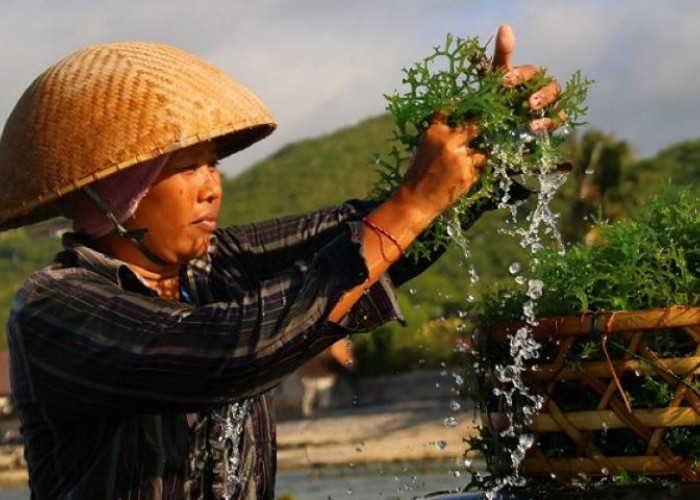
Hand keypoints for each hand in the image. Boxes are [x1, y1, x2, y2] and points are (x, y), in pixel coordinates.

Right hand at [399, 111, 486, 227]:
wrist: (416, 201)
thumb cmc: (416, 176)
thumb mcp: (422, 150)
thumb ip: (438, 138)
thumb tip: (454, 130)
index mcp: (435, 132)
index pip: (448, 113)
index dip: (457, 110)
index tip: (463, 108)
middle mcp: (451, 141)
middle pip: (474, 127)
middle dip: (476, 131)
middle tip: (478, 134)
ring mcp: (462, 158)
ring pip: (479, 153)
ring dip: (474, 159)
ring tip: (460, 169)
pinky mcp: (470, 174)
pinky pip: (477, 169)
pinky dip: (471, 173)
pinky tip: (458, 180)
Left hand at [493, 24, 565, 132]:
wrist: (495, 118)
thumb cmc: (498, 91)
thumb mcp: (496, 74)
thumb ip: (503, 53)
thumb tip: (505, 26)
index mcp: (529, 76)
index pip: (530, 72)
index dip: (518, 76)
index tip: (504, 82)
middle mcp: (543, 88)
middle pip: (552, 88)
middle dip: (542, 95)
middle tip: (529, 104)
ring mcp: (549, 105)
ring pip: (558, 104)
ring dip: (548, 112)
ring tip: (532, 123)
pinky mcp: (550, 121)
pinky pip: (558, 120)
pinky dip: (550, 124)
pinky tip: (536, 129)